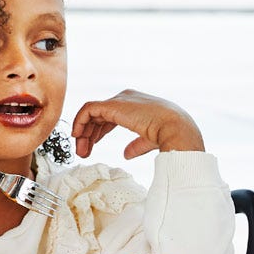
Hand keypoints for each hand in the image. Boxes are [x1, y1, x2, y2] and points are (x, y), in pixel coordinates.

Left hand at [71, 90, 204, 158]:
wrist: (175, 128)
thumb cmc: (170, 134)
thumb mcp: (149, 140)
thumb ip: (136, 145)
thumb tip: (126, 154)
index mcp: (136, 105)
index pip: (109, 116)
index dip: (99, 132)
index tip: (92, 147)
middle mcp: (126, 99)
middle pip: (99, 115)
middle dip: (89, 134)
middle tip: (84, 153)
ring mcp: (118, 100)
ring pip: (91, 113)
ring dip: (83, 132)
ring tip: (81, 151)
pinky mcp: (112, 104)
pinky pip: (88, 110)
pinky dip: (80, 122)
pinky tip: (78, 136)